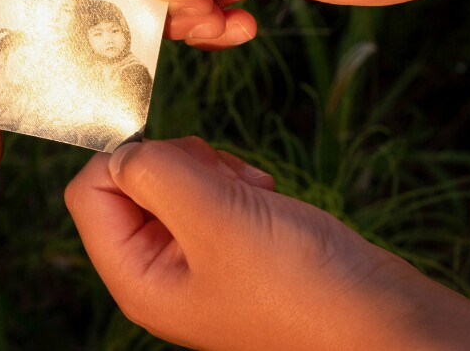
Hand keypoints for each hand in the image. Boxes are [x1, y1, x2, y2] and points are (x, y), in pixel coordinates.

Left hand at [65, 137, 469, 349]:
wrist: (380, 318)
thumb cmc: (298, 284)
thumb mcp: (213, 217)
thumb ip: (155, 172)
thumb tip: (121, 151)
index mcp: (136, 277)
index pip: (88, 193)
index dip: (124, 160)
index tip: (178, 159)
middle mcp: (158, 270)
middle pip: (131, 184)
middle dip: (177, 164)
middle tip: (221, 179)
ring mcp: (197, 259)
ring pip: (175, 182)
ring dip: (212, 170)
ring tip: (251, 192)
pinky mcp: (231, 246)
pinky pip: (212, 193)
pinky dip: (236, 181)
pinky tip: (265, 197)